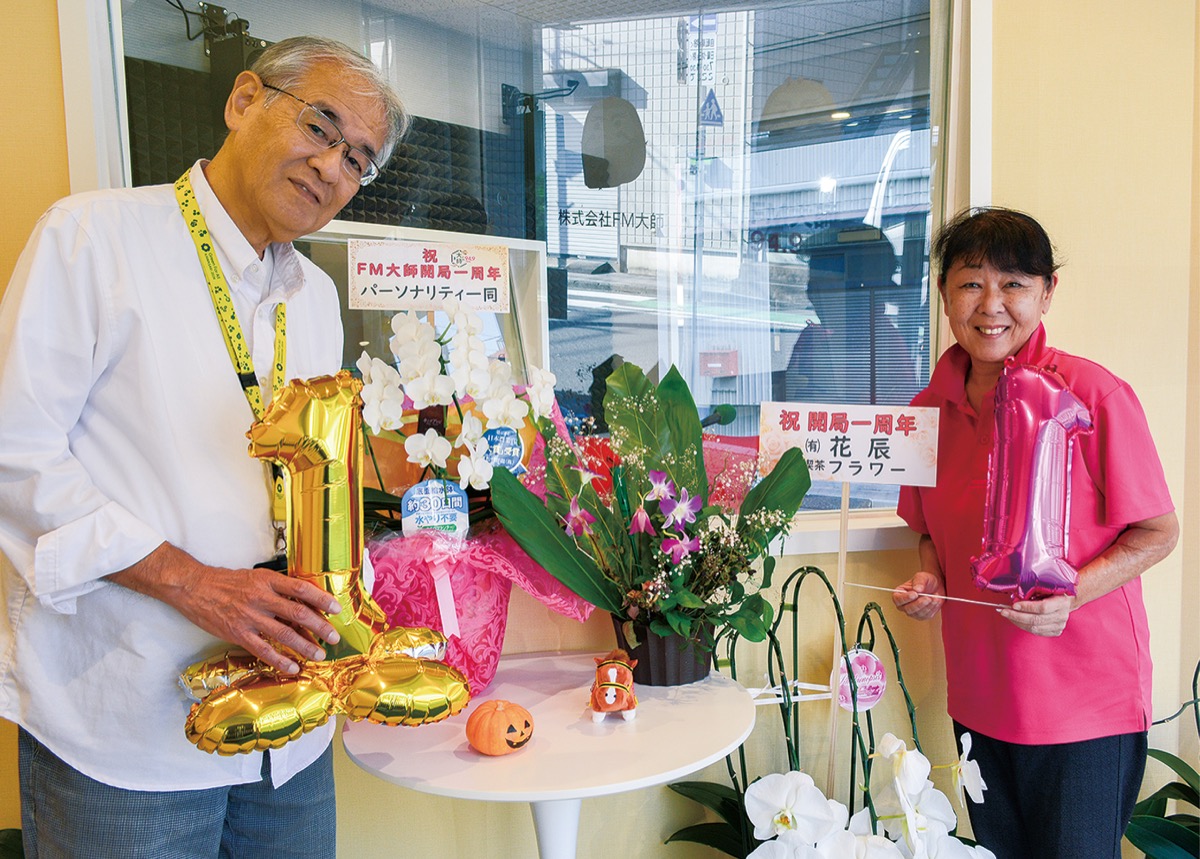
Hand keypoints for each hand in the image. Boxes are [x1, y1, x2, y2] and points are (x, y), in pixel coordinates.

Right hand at [109, 543, 342, 673]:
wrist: (194, 588)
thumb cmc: (228, 582)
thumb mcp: (256, 576)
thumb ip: (278, 588)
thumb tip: (304, 601)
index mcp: (267, 581)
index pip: (301, 589)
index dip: (321, 599)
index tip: (337, 608)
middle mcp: (261, 598)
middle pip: (298, 613)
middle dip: (320, 626)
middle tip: (334, 636)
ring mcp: (249, 617)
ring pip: (284, 634)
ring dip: (305, 646)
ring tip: (320, 654)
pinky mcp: (238, 633)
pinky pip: (264, 650)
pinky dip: (280, 660)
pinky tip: (293, 667)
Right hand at [892, 571, 944, 619]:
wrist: (936, 586)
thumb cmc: (926, 580)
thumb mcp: (922, 577)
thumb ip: (919, 581)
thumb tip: (917, 589)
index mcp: (900, 594)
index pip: (898, 599)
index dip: (905, 598)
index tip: (915, 594)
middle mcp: (904, 605)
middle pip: (908, 609)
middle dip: (919, 604)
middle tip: (928, 597)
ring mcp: (913, 612)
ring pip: (918, 614)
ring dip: (927, 606)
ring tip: (934, 598)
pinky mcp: (922, 616)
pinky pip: (926, 615)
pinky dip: (932, 608)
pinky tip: (936, 601)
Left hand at [998, 594, 1073, 636]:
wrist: (1067, 600)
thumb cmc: (1053, 591)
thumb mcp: (1046, 587)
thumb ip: (1034, 591)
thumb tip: (1015, 595)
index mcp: (1061, 602)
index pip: (1043, 607)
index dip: (1027, 607)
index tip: (1014, 605)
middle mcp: (1062, 615)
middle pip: (1037, 619)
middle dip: (1017, 616)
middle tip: (1004, 611)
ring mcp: (1059, 625)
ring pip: (1035, 628)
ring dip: (1018, 622)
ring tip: (1008, 615)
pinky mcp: (1056, 631)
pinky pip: (1037, 632)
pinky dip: (1024, 626)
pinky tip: (1016, 620)